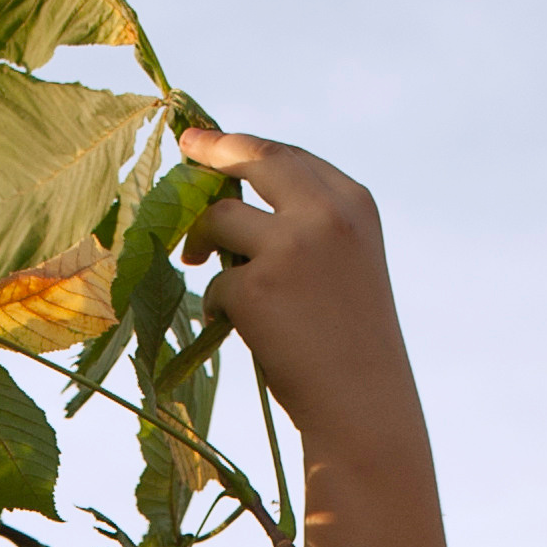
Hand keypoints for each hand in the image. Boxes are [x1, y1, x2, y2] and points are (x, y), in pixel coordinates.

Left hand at [176, 132, 422, 457]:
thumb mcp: (346, 267)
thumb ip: (307, 228)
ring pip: (220, 220)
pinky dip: (218, 307)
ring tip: (208, 276)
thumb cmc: (351, 346)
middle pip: (255, 160)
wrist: (363, 403)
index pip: (289, 157)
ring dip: (204, 244)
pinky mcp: (257, 288)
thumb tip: (231, 207)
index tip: (211, 143)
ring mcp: (291, 246)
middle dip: (212, 152)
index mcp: (353, 204)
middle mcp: (325, 213)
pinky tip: (241, 330)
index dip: (244, 147)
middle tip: (183, 153)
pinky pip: (215, 285)